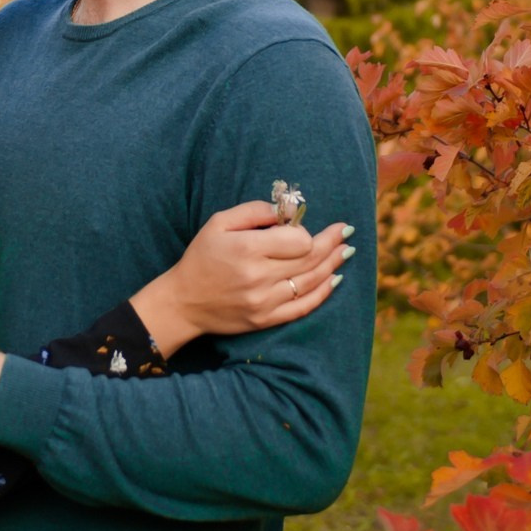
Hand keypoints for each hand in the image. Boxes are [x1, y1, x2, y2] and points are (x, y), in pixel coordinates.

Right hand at [128, 202, 353, 355]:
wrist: (183, 302)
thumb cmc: (201, 257)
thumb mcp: (218, 223)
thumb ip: (253, 211)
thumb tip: (285, 211)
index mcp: (247, 249)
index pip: (297, 240)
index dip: (306, 231)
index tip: (304, 226)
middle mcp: (259, 276)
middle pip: (310, 259)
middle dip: (331, 243)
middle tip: (346, 231)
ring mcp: (264, 301)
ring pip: (311, 281)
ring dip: (333, 264)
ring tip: (346, 251)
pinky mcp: (266, 319)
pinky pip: (303, 307)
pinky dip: (323, 292)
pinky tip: (335, 279)